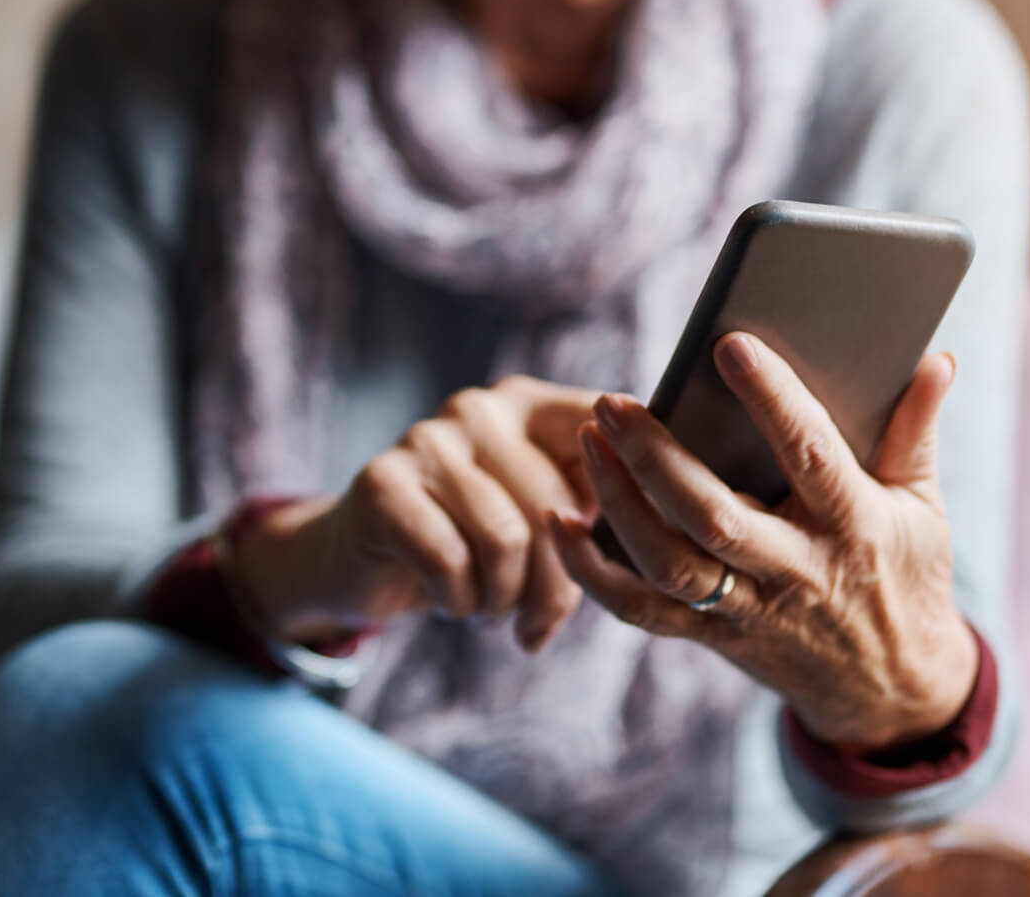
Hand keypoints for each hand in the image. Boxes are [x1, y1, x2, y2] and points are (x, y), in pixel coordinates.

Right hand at [231, 376, 599, 652]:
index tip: (631, 543)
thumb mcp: (537, 518)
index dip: (629, 487)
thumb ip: (593, 505)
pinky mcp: (382, 482)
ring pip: (505, 539)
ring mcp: (427, 439)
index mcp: (529, 405)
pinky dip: (459, 602)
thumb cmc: (470, 544)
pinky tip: (451, 602)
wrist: (363, 563)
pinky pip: (449, 560)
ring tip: (488, 609)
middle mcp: (479, 409)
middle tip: (537, 623)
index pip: (602, 428)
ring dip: (503, 599)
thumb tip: (666, 534)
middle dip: (555, 587)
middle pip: (556, 506)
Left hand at [551, 332, 978, 749]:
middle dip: (656, 457)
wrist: (891, 691)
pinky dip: (590, 569)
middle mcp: (796, 574)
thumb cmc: (904, 575)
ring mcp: (747, 611)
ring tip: (587, 440)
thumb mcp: (923, 506)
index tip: (728, 343)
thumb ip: (915, 429)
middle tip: (613, 402)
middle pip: (713, 517)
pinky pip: (638, 610)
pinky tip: (558, 519)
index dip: (772, 399)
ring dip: (617, 502)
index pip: (809, 455)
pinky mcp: (710, 636)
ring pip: (667, 563)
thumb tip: (933, 357)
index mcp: (854, 528)